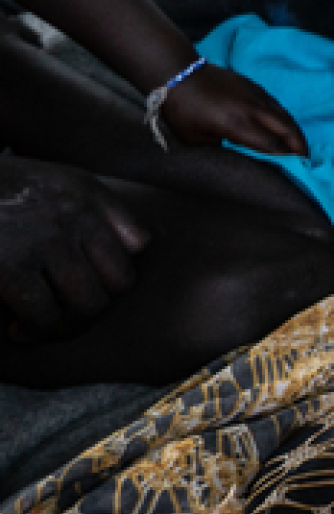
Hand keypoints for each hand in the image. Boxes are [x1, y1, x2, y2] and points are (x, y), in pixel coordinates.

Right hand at [0, 156, 144, 340]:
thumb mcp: (48, 183)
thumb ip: (83, 210)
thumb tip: (127, 250)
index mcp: (87, 192)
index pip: (140, 242)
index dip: (116, 269)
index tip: (89, 280)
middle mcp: (76, 213)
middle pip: (121, 281)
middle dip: (93, 306)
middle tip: (65, 315)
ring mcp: (47, 239)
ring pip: (88, 305)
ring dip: (66, 325)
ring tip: (40, 327)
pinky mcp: (11, 265)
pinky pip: (44, 315)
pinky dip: (32, 330)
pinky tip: (15, 329)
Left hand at [161, 63, 308, 155]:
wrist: (180, 74)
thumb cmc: (183, 111)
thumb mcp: (196, 139)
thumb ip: (221, 148)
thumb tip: (238, 156)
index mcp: (237, 125)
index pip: (271, 146)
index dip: (285, 159)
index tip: (294, 170)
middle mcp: (254, 110)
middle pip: (288, 130)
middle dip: (300, 147)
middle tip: (306, 161)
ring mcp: (257, 96)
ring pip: (286, 116)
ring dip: (296, 133)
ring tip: (301, 146)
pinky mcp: (256, 87)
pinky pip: (278, 106)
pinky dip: (286, 120)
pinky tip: (285, 128)